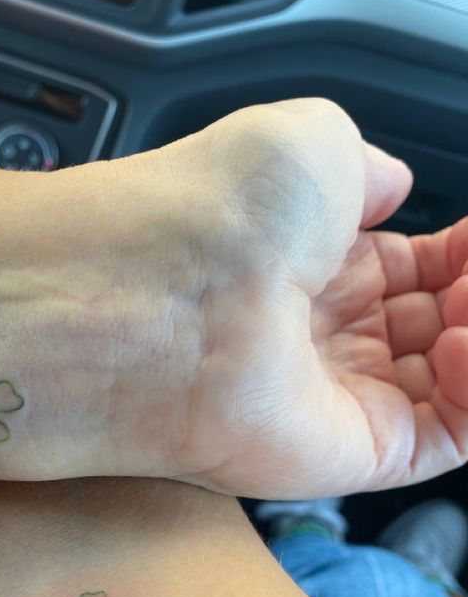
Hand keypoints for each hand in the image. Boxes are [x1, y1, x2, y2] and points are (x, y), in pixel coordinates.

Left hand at [0, 98, 466, 498]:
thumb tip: (395, 180)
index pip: (414, 265)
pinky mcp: (352, 452)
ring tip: (466, 304)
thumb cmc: (217, 213)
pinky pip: (451, 435)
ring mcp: (336, 396)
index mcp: (310, 262)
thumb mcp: (309, 144)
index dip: (457, 251)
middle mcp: (321, 332)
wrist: (159, 296)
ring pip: (451, 378)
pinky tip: (462, 341)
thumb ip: (366, 167)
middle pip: (436, 320)